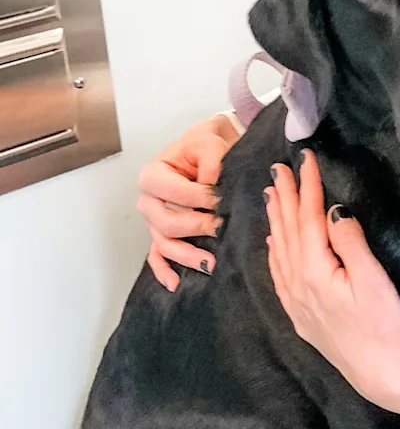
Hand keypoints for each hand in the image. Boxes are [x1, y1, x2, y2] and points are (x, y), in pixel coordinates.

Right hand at [139, 114, 241, 289]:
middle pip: (167, 223)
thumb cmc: (203, 148)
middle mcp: (148, 200)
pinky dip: (163, 270)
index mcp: (153, 175)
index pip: (175, 192)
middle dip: (197, 227)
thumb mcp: (210, 145)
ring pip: (165, 243)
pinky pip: (157, 256)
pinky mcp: (161, 233)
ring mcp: (153, 220)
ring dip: (187, 256)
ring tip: (211, 263)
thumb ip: (212, 164)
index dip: (200, 198)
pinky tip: (175, 283)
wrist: (203, 151)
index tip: (223, 201)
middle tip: (222, 228)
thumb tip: (215, 192)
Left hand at [264, 152, 399, 425]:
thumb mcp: (372, 280)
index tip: (306, 159)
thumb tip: (334, 210)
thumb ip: (349, 242)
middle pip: (288, 229)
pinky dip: (274, 248)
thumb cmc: (381, 325)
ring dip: (276, 218)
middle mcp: (296, 281)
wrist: (376, 372)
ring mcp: (294, 298)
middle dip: (286, 196)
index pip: (308, 218)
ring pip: (279, 248)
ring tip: (273, 194)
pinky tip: (273, 239)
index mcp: (314, 269)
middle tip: (280, 168)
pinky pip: (278, 270)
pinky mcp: (299, 311)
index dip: (308, 186)